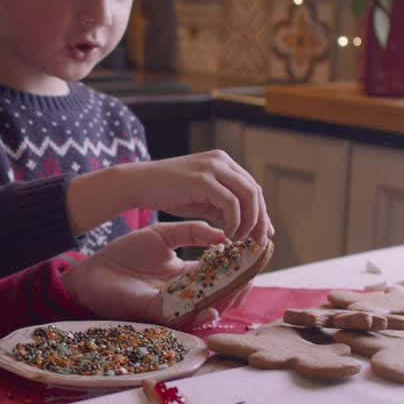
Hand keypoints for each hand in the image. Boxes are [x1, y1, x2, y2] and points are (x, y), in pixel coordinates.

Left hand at [60, 222, 252, 329]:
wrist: (93, 270)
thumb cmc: (125, 253)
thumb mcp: (163, 236)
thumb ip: (192, 232)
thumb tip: (223, 234)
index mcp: (188, 274)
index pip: (221, 272)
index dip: (239, 266)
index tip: (254, 254)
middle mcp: (185, 293)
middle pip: (221, 293)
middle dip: (240, 287)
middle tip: (252, 275)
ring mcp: (173, 305)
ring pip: (209, 308)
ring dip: (226, 302)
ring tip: (239, 290)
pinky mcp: (158, 314)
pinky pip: (184, 318)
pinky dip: (200, 314)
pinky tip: (212, 307)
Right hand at [118, 151, 272, 243]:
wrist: (138, 183)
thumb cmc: (167, 193)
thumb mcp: (202, 199)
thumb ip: (224, 207)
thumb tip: (248, 225)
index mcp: (223, 162)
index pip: (252, 187)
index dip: (262, 212)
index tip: (264, 234)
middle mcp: (221, 160)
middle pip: (255, 191)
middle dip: (261, 220)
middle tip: (260, 243)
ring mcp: (213, 167)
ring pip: (248, 195)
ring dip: (250, 221)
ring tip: (242, 240)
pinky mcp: (203, 179)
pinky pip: (231, 203)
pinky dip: (234, 221)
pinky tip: (227, 234)